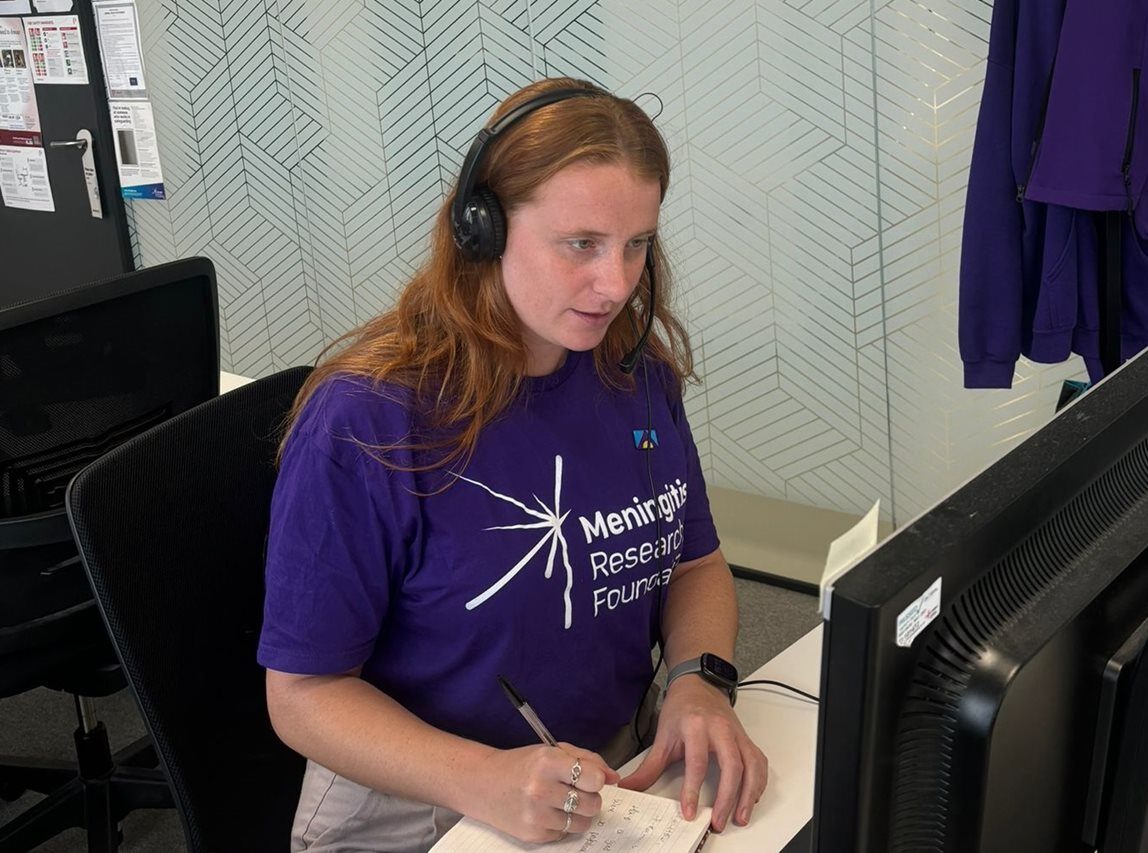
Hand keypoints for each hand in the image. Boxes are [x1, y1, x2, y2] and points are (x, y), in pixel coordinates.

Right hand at [467, 743, 619, 843]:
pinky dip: (562, 825)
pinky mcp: (533, 835)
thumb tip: (614, 777)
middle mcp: (541, 790)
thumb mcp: (552, 750)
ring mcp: (536, 816)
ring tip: (562, 802)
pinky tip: (547, 812)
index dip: (596, 779)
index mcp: (547, 762)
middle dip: (590, 798)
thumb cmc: (521, 765)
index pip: (593, 778)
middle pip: (592, 804)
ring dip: (579, 814)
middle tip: (575, 790)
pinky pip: (565, 834)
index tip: (590, 779)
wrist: (482, 784)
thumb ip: (587, 760)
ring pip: (582, 823)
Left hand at [618, 677, 766, 831]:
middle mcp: (721, 729)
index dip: (693, 789)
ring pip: (751, 766)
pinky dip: (758, 783)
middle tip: (718, 822)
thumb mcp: (662, 737)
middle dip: (727, 798)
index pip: (697, 762)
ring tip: (740, 817)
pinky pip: (759, 763)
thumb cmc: (681, 709)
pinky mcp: (747, 739)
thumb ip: (648, 768)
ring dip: (748, 795)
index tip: (689, 812)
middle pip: (731, 766)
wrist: (698, 685)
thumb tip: (629, 788)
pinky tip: (750, 799)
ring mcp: (737, 734)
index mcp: (696, 726)